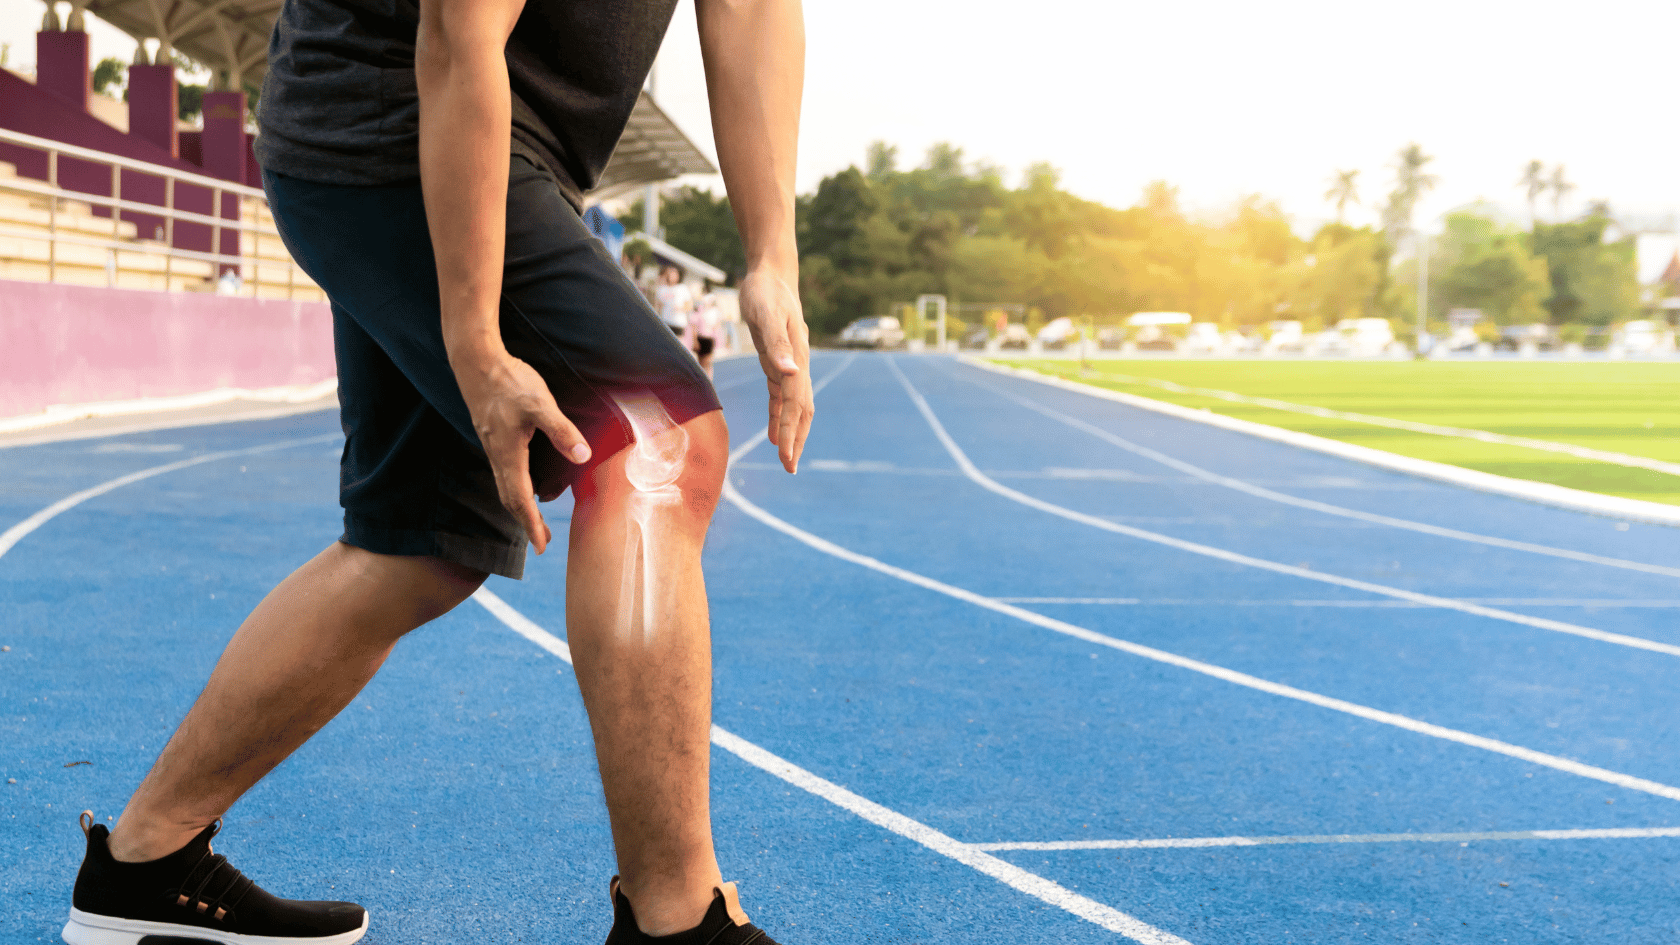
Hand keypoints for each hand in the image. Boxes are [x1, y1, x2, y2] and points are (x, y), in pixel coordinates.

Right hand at [451, 346, 590, 553]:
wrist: (476, 361)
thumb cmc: (509, 382)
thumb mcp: (540, 404)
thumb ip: (561, 430)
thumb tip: (582, 456)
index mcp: (508, 455)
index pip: (520, 500)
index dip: (531, 525)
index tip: (541, 547)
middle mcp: (497, 455)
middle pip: (510, 499)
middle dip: (526, 522)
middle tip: (542, 542)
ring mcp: (493, 446)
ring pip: (506, 486)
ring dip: (520, 506)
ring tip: (535, 519)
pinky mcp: (493, 435)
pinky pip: (504, 472)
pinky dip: (516, 487)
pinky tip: (526, 482)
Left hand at [739, 269, 811, 472]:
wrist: (771, 275)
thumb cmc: (766, 293)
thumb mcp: (768, 315)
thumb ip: (778, 345)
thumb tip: (789, 373)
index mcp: (797, 359)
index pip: (795, 403)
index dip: (791, 431)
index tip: (785, 456)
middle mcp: (797, 366)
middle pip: (801, 410)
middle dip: (796, 440)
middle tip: (789, 468)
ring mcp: (789, 366)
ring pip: (795, 407)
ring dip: (792, 432)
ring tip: (787, 458)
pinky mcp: (778, 362)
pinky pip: (781, 397)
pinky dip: (779, 417)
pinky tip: (774, 434)